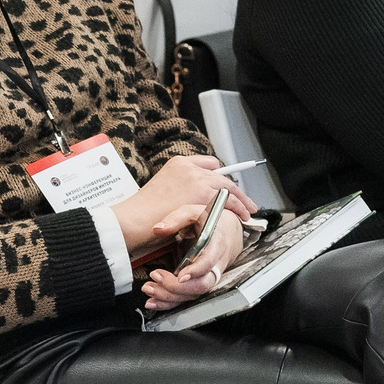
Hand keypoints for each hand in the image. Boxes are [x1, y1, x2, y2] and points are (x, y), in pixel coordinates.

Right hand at [110, 153, 253, 261]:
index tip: (225, 185)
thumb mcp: (162, 190)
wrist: (135, 219)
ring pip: (229, 187)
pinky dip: (238, 208)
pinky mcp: (204, 194)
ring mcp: (198, 179)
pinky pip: (228, 200)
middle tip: (245, 200)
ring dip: (240, 199)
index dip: (218, 177)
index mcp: (178, 163)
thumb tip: (195, 199)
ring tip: (247, 210)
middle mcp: (190, 168)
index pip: (208, 164)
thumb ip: (181, 188)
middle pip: (222, 175)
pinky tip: (241, 216)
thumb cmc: (145, 213)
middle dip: (235, 189)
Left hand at [141, 201, 250, 309]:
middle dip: (177, 287)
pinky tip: (155, 301)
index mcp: (216, 245)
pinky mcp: (200, 282)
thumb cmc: (209, 220)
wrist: (226, 229)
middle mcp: (215, 264)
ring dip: (170, 296)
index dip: (196, 271)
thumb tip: (158, 228)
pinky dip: (170, 302)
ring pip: (193, 294)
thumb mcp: (193, 212)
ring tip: (150, 289)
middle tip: (155, 278)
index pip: (209, 262)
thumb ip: (176, 218)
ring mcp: (208, 276)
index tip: (181, 275)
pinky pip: (188, 296)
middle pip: (201, 284)